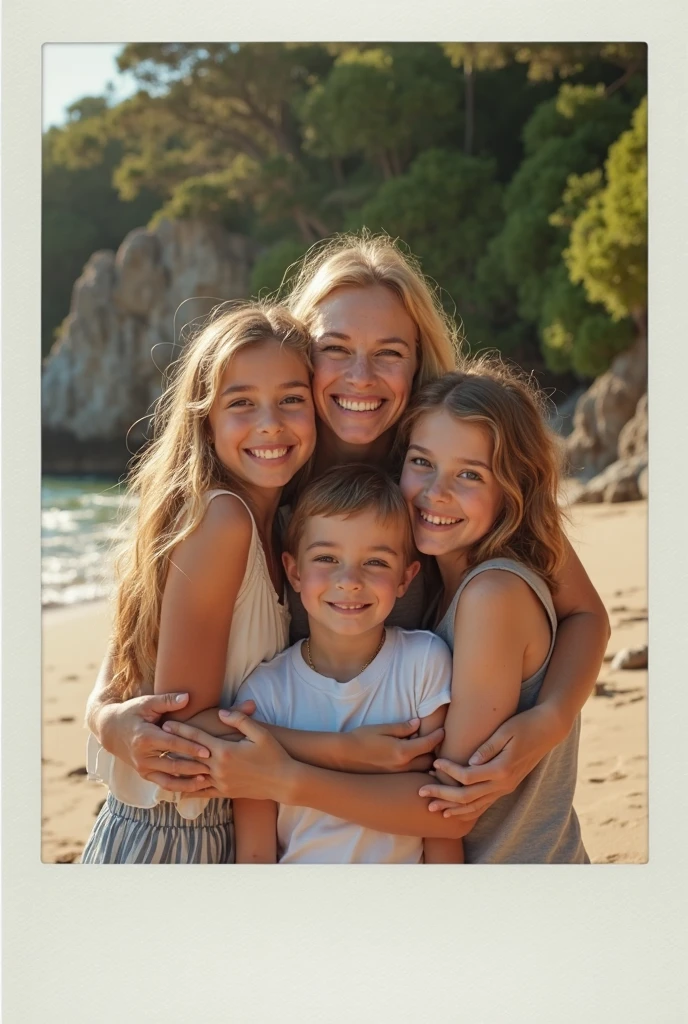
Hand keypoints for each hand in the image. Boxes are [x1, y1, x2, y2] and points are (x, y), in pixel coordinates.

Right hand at [98, 692, 212, 791]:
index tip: (208, 750)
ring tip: (207, 781)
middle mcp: (143, 756)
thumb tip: (187, 697)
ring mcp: (143, 768)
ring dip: (188, 782)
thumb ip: (167, 701)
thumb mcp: (146, 703)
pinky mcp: (144, 774)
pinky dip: (179, 787)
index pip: (172, 744)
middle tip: (214, 768)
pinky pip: (163, 784)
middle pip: (173, 765)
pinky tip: (194, 786)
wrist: (110, 730)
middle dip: (194, 768)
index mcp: (145, 737)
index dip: (191, 748)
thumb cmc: (131, 713)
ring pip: (169, 780)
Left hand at [159, 710, 295, 800]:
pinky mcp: (226, 792)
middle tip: (157, 740)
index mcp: (225, 751)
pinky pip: (203, 792)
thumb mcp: (260, 733)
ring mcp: (221, 782)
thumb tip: (223, 712)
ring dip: (178, 769)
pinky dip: (190, 790)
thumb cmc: (274, 754)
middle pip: (190, 756)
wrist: (284, 781)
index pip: (197, 738)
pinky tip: (179, 790)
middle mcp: (219, 768)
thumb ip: (240, 720)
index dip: (181, 730)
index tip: (167, 723)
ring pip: (193, 775)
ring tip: (163, 763)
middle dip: (173, 747)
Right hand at [347, 718, 444, 772]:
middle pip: (430, 761)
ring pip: (423, 771)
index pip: (428, 744)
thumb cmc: (361, 739)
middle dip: (436, 752)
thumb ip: (402, 727)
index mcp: (402, 751)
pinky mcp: (393, 780)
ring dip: (429, 763)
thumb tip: (418, 724)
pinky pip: (413, 776)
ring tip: (429, 754)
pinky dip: (419, 769)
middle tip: (438, 743)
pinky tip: (416, 762)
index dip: (438, 736)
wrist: (343, 757)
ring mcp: (399, 775)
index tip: (443, 731)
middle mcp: (404, 766)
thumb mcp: (382, 729)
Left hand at [418, 704, 563, 816]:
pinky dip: (468, 810)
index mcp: (501, 769)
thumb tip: (469, 762)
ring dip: (452, 808)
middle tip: (421, 793)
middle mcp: (503, 783)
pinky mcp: (507, 787)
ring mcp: (506, 788)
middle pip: (467, 797)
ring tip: (432, 808)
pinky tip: (454, 811)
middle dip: (442, 796)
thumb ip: (488, 747)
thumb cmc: (524, 725)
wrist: (548, 730)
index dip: (448, 772)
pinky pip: (484, 805)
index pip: (467, 777)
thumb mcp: (506, 731)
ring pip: (475, 806)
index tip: (434, 763)